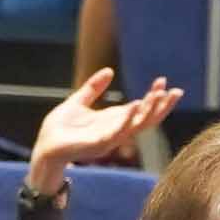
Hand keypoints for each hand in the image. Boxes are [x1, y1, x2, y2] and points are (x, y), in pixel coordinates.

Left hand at [27, 67, 177, 188]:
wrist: (44, 148)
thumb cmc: (59, 130)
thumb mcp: (78, 101)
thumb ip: (93, 88)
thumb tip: (109, 71)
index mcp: (113, 121)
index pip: (141, 109)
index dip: (154, 97)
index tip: (163, 82)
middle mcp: (116, 131)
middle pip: (146, 119)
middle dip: (161, 106)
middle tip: (175, 91)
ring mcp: (109, 139)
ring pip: (136, 126)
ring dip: (149, 111)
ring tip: (159, 96)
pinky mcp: (98, 144)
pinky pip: (117, 133)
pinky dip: (127, 121)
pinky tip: (135, 107)